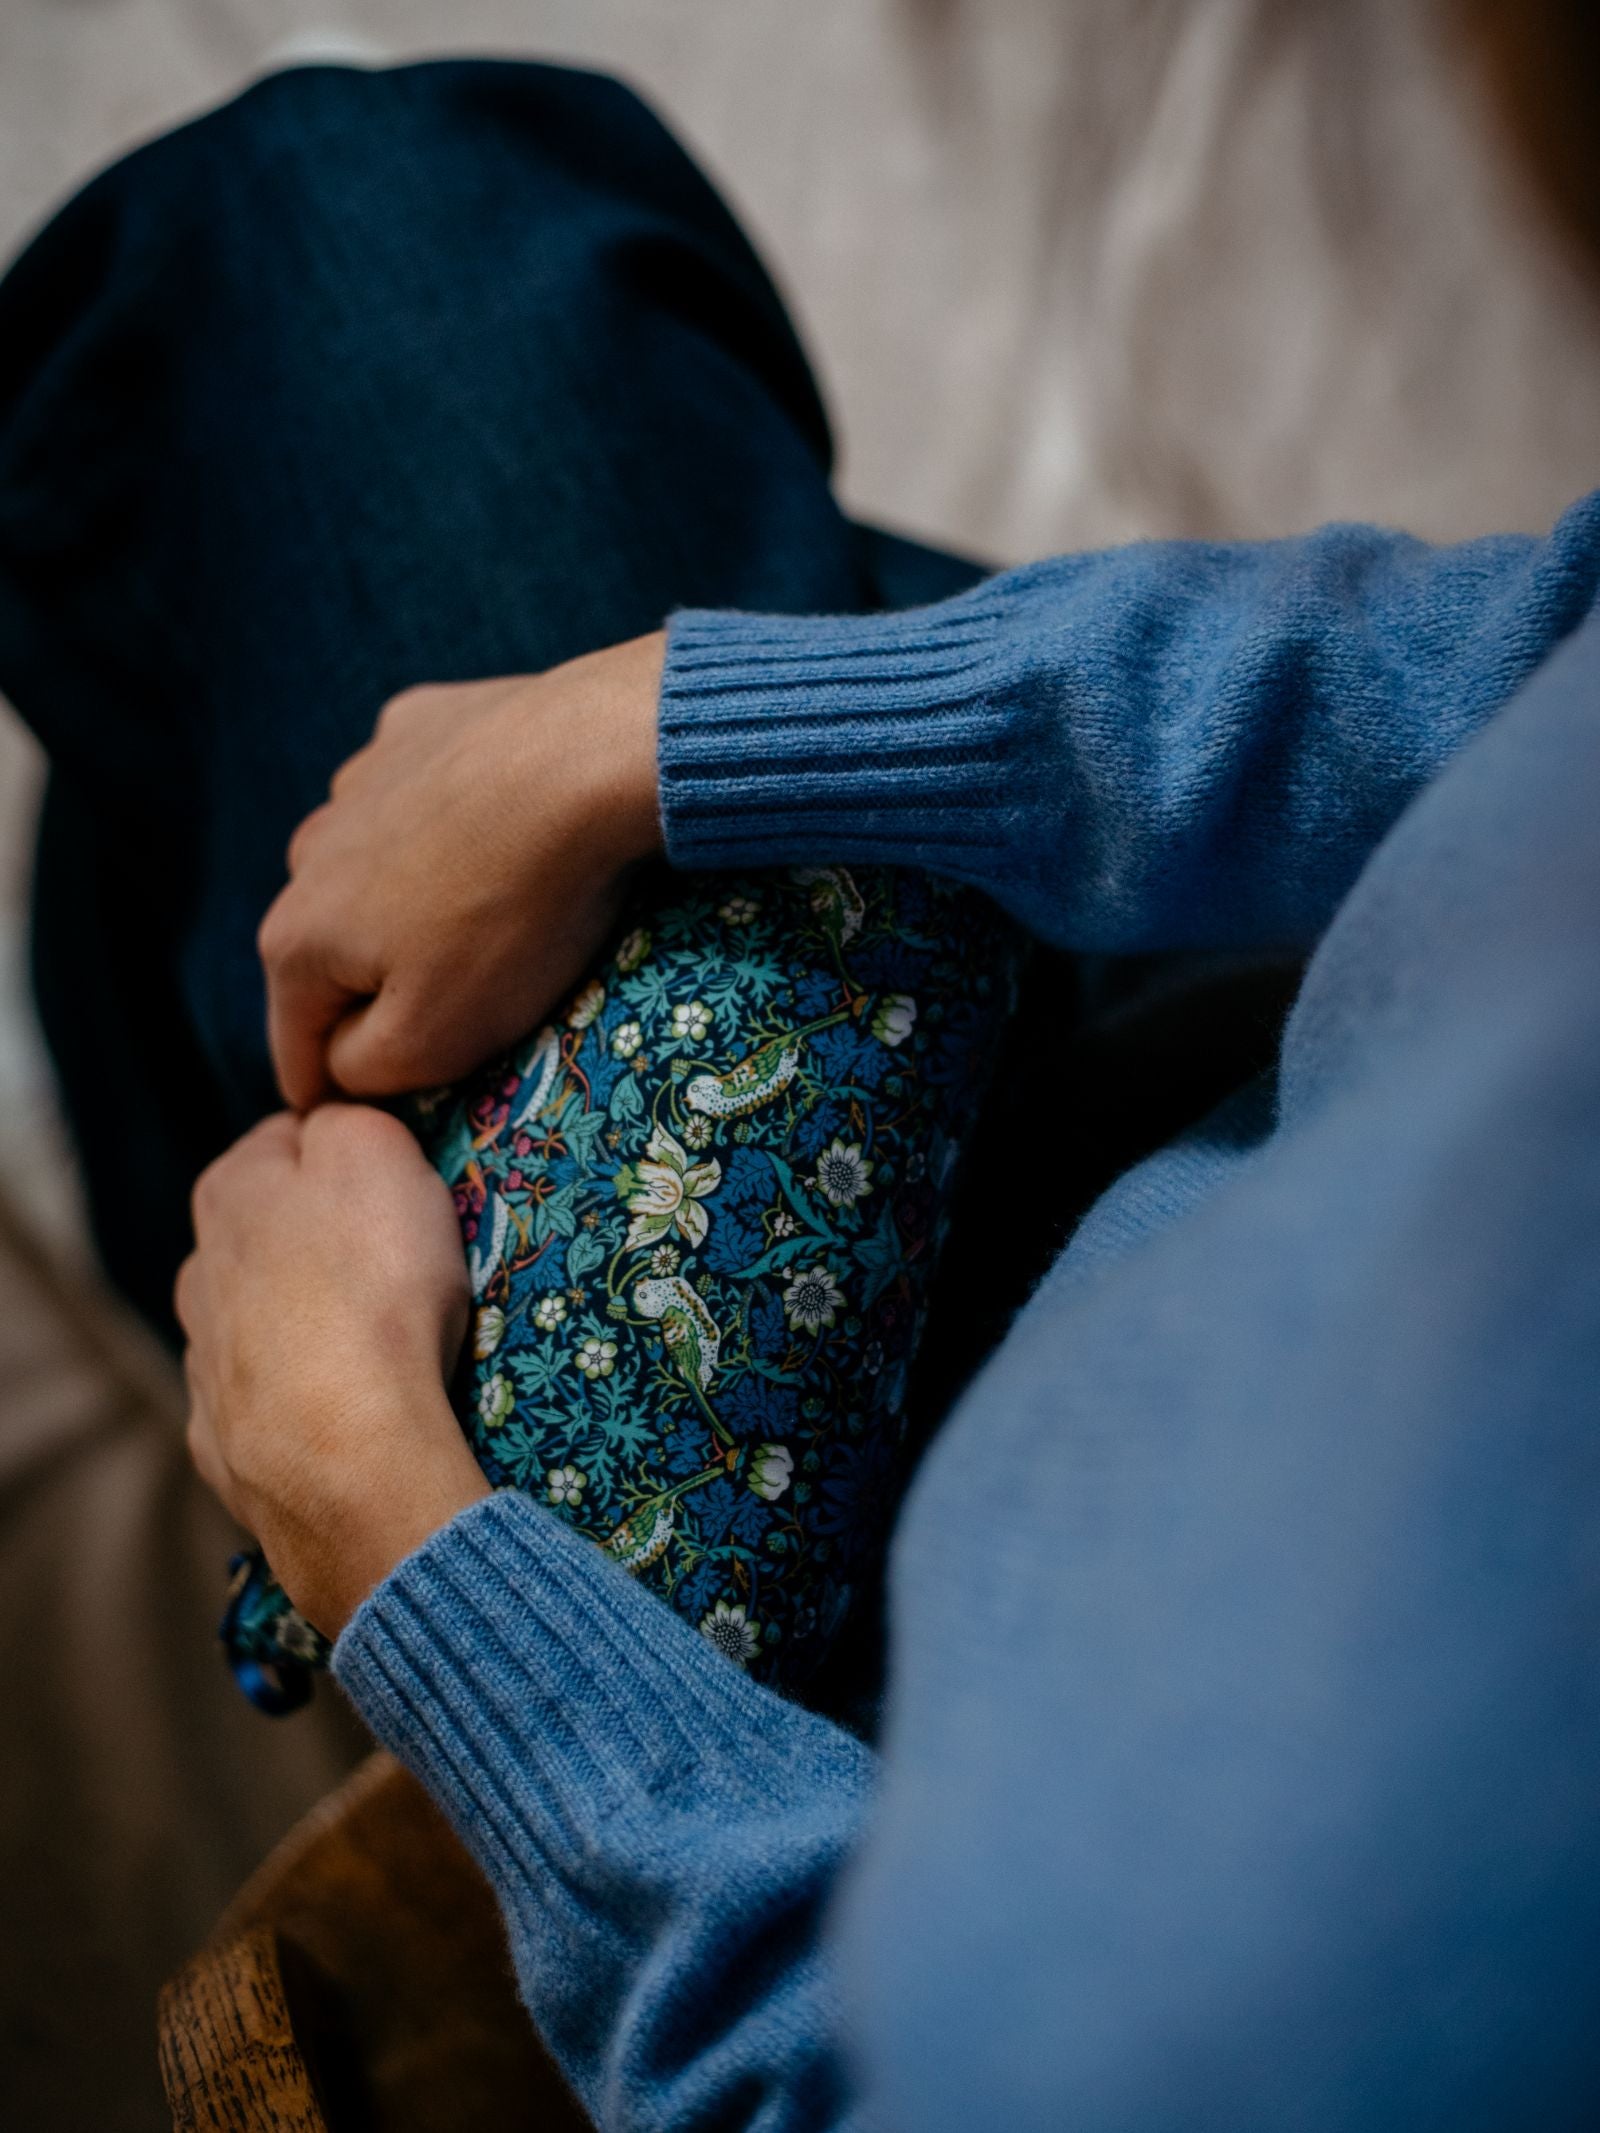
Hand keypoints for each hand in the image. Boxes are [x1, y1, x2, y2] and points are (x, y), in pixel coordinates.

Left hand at [176, 1104, 489, 1635]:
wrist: (349, 1455)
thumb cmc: (371, 1287)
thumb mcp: (377, 1151)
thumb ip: (350, 1120)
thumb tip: (336, 1126)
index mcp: (228, 1190)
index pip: (289, 1137)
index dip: (351, 1153)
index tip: (400, 1184)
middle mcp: (198, 1272)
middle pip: (273, 1232)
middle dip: (327, 1239)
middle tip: (402, 1265)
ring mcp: (205, 1364)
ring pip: (264, 1319)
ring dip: (310, 1322)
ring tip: (384, 1347)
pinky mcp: (224, 1443)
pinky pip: (271, 1402)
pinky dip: (305, 1400)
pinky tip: (350, 1410)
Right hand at [261, 631, 665, 1109]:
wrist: (587, 758)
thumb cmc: (514, 916)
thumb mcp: (435, 1039)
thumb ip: (364, 1072)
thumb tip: (342, 1066)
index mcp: (293, 938)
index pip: (299, 1053)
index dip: (346, 1095)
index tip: (407, 1109)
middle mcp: (306, 853)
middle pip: (338, 960)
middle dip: (390, 992)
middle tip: (476, 1005)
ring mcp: (361, 779)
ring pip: (379, 874)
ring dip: (419, 905)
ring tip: (502, 913)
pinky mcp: (419, 725)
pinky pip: (427, 798)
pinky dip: (457, 822)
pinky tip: (511, 829)